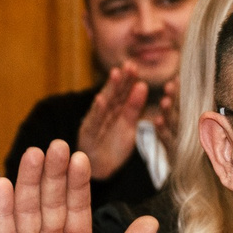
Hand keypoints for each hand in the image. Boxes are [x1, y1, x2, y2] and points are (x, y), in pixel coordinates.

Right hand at [0, 140, 155, 232]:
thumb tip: (151, 223)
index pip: (78, 207)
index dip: (77, 183)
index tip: (80, 157)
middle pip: (50, 202)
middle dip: (53, 174)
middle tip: (56, 145)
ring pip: (27, 212)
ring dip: (27, 183)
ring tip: (32, 155)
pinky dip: (2, 211)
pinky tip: (3, 186)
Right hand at [74, 63, 152, 179]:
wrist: (99, 167)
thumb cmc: (113, 145)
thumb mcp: (128, 125)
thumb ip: (134, 106)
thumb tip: (142, 85)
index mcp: (115, 109)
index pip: (123, 92)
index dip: (128, 80)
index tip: (135, 66)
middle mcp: (104, 112)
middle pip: (114, 94)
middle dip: (121, 79)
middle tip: (129, 65)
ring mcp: (96, 121)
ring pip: (105, 104)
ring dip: (110, 89)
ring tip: (116, 74)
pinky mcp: (89, 133)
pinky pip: (94, 121)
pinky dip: (97, 111)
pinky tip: (100, 100)